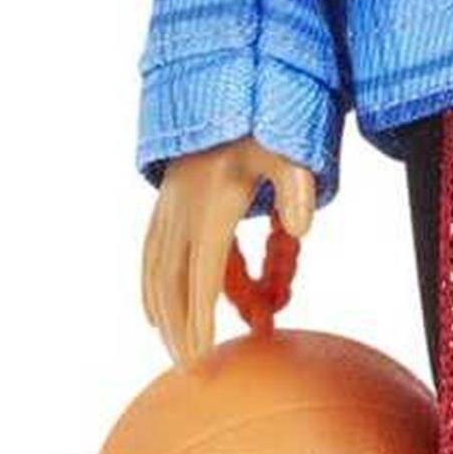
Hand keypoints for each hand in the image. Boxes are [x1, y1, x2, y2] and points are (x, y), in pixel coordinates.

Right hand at [143, 137, 318, 367]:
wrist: (223, 83)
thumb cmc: (264, 122)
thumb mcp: (290, 149)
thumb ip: (298, 186)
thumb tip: (300, 228)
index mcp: (215, 202)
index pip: (204, 273)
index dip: (200, 317)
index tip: (202, 355)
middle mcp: (183, 209)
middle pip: (174, 282)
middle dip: (180, 329)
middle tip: (191, 370)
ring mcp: (169, 207)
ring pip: (159, 273)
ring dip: (167, 316)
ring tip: (178, 352)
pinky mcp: (165, 205)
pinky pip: (152, 257)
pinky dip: (152, 289)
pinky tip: (154, 316)